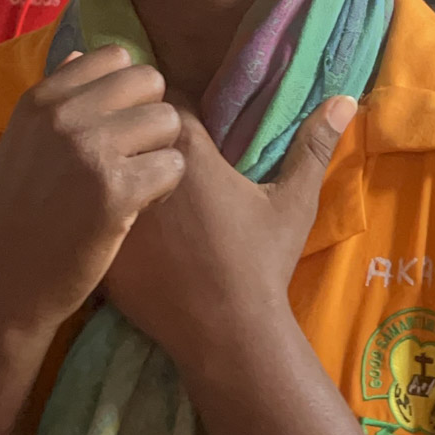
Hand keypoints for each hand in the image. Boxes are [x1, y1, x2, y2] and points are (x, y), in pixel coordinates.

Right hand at [0, 48, 184, 331]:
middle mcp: (64, 115)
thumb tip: (80, 53)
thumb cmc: (21, 212)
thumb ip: (53, 97)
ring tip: (139, 182)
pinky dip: (165, 189)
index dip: (129, 91)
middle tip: (137, 154)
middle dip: (152, 116)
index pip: (116, 56)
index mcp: (41, 98)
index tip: (118, 125)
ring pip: (168, 121)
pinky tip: (142, 206)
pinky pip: (174, 166)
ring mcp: (90, 150)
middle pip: (150, 81)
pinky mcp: (116, 190)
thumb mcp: (21, 143)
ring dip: (162, 152)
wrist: (12, 280)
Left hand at [104, 96, 355, 359]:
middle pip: (125, 131)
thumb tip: (347, 99)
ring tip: (124, 184)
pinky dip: (95, 213)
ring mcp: (115, 211)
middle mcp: (142, 173)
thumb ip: (314, 146)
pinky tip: (109, 223)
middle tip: (149, 151)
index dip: (169, 107)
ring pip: (100, 170)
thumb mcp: (293, 203)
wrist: (227, 335)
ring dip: (111, 171)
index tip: (178, 124)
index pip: (164, 101)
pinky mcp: (98, 245)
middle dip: (135, 135)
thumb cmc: (262, 264)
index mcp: (188, 153)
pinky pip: (86, 214)